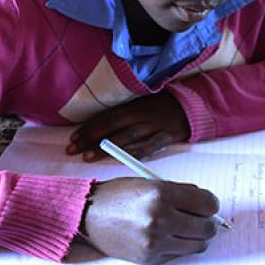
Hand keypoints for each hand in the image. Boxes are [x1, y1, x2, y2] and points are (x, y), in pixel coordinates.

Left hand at [66, 92, 189, 160]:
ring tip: (87, 156)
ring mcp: (154, 127)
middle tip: (72, 149)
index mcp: (135, 105)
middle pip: (112, 126)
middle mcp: (142, 115)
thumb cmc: (162, 106)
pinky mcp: (166, 138)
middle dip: (90, 138)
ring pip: (126, 138)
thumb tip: (97, 126)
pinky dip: (130, 154)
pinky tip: (117, 160)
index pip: (107, 116)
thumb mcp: (143, 104)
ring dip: (104, 148)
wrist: (192, 107)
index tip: (73, 138)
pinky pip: (146, 148)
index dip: (89, 126)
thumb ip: (124, 114)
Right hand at [82, 177, 219, 264]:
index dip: (211, 204)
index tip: (208, 204)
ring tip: (185, 228)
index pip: (207, 204)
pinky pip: (179, 254)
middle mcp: (160, 218)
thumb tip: (208, 205)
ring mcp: (155, 241)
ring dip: (196, 237)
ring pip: (197, 245)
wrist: (88, 214)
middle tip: (200, 218)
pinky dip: (178, 246)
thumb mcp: (150, 183)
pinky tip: (166, 236)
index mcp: (161, 193)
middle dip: (208, 222)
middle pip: (206, 227)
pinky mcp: (150, 258)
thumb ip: (180, 192)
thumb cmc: (120, 195)